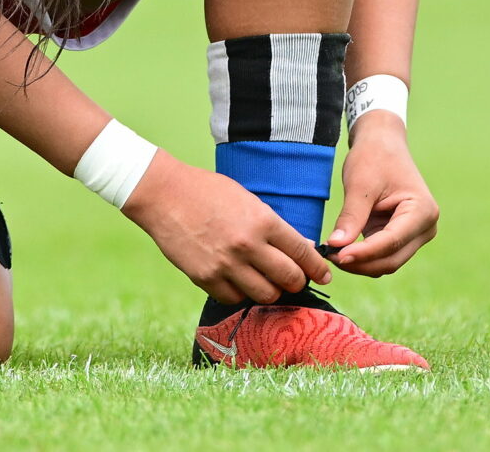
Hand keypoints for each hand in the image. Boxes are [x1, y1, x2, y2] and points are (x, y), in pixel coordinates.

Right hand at [123, 152, 328, 304]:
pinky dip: (241, 294)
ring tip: (266, 281)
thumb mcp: (249, 200)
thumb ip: (271, 226)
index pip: (302, 253)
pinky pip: (234, 299)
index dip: (317, 268)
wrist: (166, 195)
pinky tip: (238, 281)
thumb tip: (297, 249)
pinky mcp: (205, 279)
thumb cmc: (209, 192)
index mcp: (263, 221)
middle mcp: (248, 246)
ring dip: (270, 291)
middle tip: (295, 281)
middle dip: (297, 283)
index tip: (324, 275)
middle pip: (289, 279)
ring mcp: (226, 265)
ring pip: (265, 295)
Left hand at [325, 116, 437, 275]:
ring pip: (386, 263)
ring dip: (360, 263)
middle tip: (328, 256)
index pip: (391, 241)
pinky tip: (341, 249)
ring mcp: (415, 235)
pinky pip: (381, 256)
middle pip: (391, 259)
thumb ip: (351, 217)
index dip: (363, 252)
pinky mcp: (401, 238)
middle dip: (360, 262)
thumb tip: (335, 246)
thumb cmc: (374, 157)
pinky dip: (362, 257)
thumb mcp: (360, 185)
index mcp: (422, 211)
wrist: (382, 144)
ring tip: (332, 252)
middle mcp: (425, 227)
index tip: (337, 255)